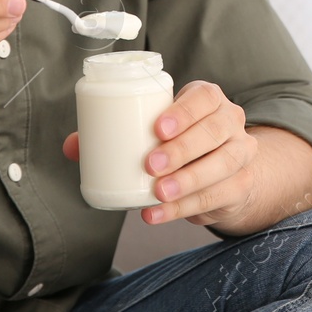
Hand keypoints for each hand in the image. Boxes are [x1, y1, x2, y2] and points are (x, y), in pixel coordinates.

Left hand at [62, 80, 258, 225]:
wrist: (224, 170)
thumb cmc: (180, 141)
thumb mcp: (158, 130)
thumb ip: (115, 134)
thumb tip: (71, 146)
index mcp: (209, 99)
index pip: (204, 97)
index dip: (184, 111)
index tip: (157, 129)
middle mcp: (230, 122)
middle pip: (214, 132)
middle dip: (182, 149)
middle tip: (150, 165)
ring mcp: (240, 153)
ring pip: (222, 164)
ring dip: (188, 180)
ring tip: (157, 193)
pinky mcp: (240, 185)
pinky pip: (217, 197)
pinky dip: (185, 208)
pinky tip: (157, 213)